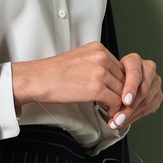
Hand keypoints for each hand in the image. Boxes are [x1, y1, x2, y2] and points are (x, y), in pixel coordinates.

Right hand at [12, 41, 128, 115]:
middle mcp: (102, 57)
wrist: (38, 79)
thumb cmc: (54, 72)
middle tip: (115, 105)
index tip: (115, 92)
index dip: (119, 82)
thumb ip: (97, 64)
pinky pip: (116, 102)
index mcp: (98, 48)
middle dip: (121, 93)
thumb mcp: (80, 58)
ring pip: (122, 91)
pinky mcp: (97, 88)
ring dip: (118, 103)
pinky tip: (108, 113)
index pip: (120, 67)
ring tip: (111, 110)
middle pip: (124, 79)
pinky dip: (114, 110)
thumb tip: (111, 78)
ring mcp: (100, 72)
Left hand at [99, 53, 160, 131]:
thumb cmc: (113, 78)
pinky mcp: (158, 95)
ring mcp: (155, 82)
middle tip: (118, 117)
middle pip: (143, 89)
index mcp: (135, 60)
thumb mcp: (109, 77)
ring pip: (147, 101)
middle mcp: (148, 69)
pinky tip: (125, 121)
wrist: (120, 81)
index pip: (135, 73)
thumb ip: (110, 86)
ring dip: (131, 114)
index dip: (131, 88)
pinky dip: (135, 117)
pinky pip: (149, 109)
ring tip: (118, 121)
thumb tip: (106, 104)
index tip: (125, 101)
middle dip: (129, 107)